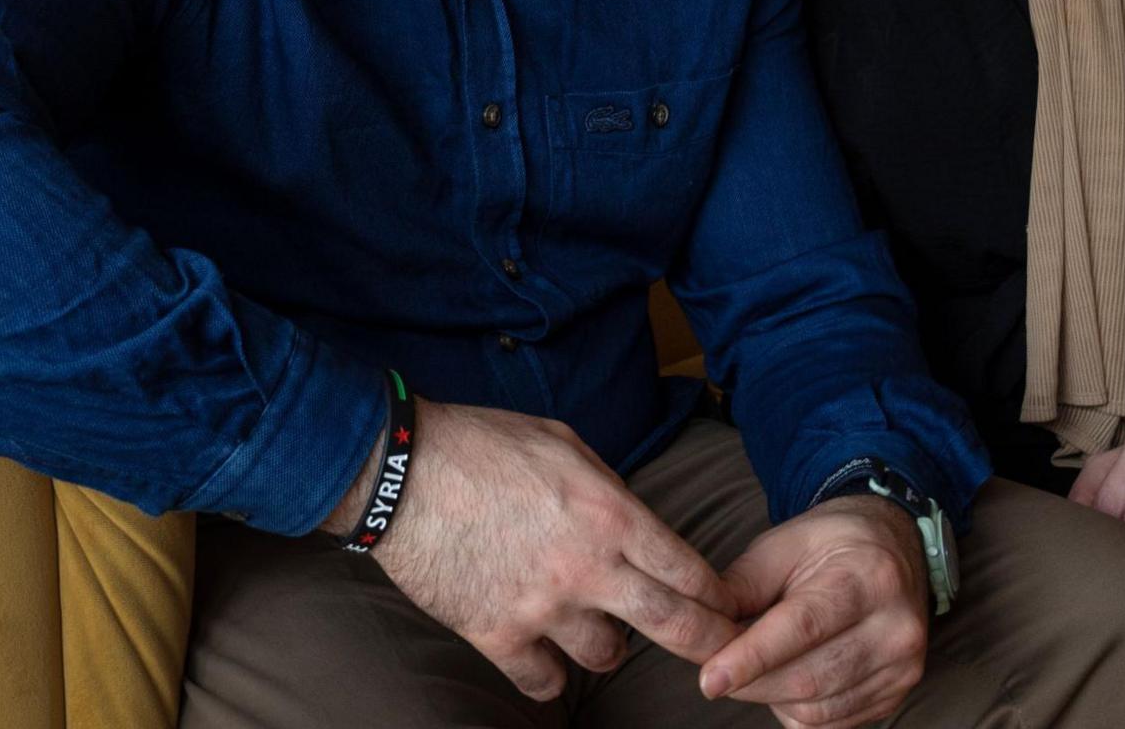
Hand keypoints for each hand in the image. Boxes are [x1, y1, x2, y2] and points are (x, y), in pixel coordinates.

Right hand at [326, 401, 743, 700]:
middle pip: (676, 626)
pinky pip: (544, 683)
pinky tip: (541, 652)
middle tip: (717, 650)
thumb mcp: (562, 442)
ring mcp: (543, 606)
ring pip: (608, 659)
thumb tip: (633, 518)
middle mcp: (588, 566)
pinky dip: (547, 673)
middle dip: (709, 643)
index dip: (717, 595)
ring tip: (593, 628)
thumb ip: (608, 486)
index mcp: (610, 512)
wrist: (400, 470)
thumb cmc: (479, 444)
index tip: (724, 605)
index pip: (690, 570)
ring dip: (607, 647)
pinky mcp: (497, 634)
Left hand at [697, 496, 930, 727]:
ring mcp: (902, 667)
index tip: (709, 679)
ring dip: (772, 696)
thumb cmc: (828, 545)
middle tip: (715, 670)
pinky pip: (831, 724)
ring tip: (759, 664)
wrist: (893, 549)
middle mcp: (896, 628)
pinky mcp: (897, 695)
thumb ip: (740, 587)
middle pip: (807, 678)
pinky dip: (798, 710)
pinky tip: (791, 678)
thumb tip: (702, 634)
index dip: (751, 658)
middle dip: (749, 682)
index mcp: (868, 577)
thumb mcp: (780, 546)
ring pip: (816, 709)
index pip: (802, 628)